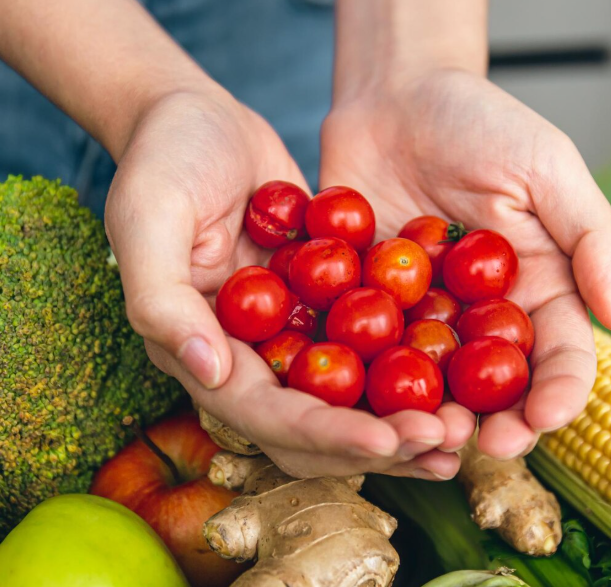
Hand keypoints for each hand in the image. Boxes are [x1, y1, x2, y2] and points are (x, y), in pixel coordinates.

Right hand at [105, 89, 472, 478]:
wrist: (199, 120)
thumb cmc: (163, 160)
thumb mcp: (148, 217)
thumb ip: (163, 299)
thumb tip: (211, 371)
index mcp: (204, 353)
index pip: (266, 415)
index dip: (324, 435)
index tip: (385, 442)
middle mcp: (250, 358)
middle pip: (318, 425)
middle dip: (379, 442)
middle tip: (443, 442)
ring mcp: (293, 334)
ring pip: (353, 397)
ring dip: (405, 419)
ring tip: (463, 430)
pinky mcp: (327, 305)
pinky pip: (373, 344)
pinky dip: (413, 363)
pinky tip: (462, 373)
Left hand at [321, 70, 610, 458]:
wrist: (397, 95)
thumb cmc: (482, 120)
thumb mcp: (549, 166)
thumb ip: (591, 236)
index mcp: (539, 287)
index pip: (561, 354)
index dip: (560, 392)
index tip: (545, 418)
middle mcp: (485, 313)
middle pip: (498, 384)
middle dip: (497, 422)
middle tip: (483, 444)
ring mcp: (425, 314)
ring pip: (434, 381)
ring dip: (433, 414)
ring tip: (428, 434)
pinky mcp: (370, 304)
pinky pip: (370, 348)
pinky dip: (368, 377)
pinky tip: (363, 401)